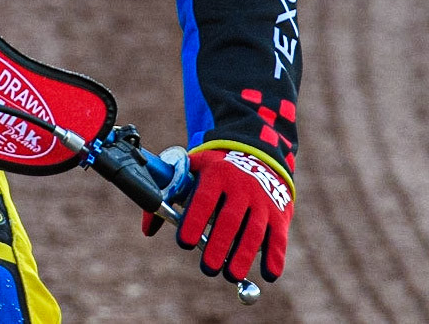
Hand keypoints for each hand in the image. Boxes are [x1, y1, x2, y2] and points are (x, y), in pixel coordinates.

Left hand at [176, 146, 293, 282]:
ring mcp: (263, 200)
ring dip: (243, 256)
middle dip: (218, 246)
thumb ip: (169, 196)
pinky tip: (268, 275)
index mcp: (216, 175)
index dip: (194, 221)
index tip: (184, 242)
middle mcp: (241, 186)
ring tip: (230, 275)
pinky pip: (278, 238)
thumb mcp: (193, 171)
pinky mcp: (279, 214)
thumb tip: (148, 229)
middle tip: (207, 268)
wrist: (258, 153)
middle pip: (229, 220)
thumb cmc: (216, 170)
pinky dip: (275, 257)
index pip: (203, 199)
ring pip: (254, 231)